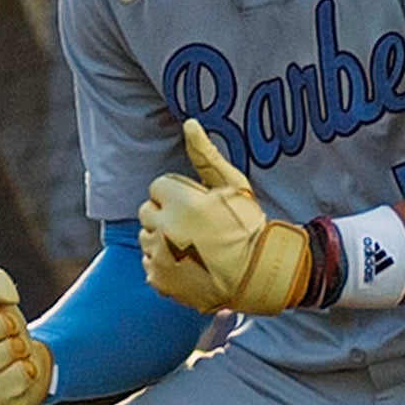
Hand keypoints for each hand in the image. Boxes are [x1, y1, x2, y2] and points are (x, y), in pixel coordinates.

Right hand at [0, 267, 51, 404]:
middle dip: (14, 329)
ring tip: (12, 357)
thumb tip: (7, 296)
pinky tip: (17, 373)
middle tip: (5, 340)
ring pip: (14, 348)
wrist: (13, 370)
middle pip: (3, 324)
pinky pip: (23, 373)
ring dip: (22, 349)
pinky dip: (29, 369)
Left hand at [138, 119, 310, 314]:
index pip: (158, 187)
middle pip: (148, 212)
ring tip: (192, 247)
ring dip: (163, 239)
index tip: (197, 205)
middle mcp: (164, 229)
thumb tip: (189, 125)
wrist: (258, 276)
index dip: (178, 194)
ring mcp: (159, 257)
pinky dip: (164, 265)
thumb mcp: (233, 185)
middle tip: (195, 226)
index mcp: (180, 202)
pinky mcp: (159, 280)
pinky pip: (150, 265)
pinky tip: (189, 266)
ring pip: (147, 239)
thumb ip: (206, 155)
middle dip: (166, 215)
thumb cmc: (249, 228)